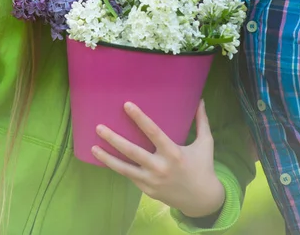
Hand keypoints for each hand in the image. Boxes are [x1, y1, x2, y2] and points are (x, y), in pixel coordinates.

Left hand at [92, 99, 224, 218]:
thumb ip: (202, 121)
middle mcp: (160, 167)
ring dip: (107, 158)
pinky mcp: (147, 190)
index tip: (127, 105)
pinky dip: (117, 168)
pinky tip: (105, 159)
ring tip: (93, 147)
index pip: (153, 132)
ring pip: (125, 169)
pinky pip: (130, 177)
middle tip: (99, 127)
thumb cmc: (203, 167)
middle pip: (132, 151)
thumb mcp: (206, 143)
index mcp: (173, 153)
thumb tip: (201, 99)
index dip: (139, 118)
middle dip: (114, 139)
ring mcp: (152, 181)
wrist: (201, 200)